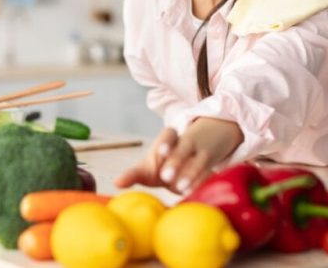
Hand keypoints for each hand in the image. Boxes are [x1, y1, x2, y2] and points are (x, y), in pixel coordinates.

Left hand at [115, 117, 242, 194]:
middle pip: (184, 148)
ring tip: (180, 188)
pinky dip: (203, 183)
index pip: (169, 134)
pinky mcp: (211, 169)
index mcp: (170, 139)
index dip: (166, 142)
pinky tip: (196, 193)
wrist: (195, 157)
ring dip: (190, 174)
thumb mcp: (148, 167)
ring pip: (199, 161)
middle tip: (165, 177)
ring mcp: (201, 155)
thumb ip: (133, 174)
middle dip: (175, 161)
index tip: (160, 152)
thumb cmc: (164, 164)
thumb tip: (115, 183)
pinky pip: (210, 174)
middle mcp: (187, 144)